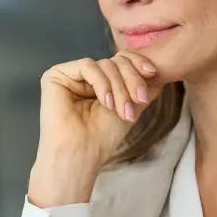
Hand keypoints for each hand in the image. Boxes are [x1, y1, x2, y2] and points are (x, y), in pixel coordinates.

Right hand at [28, 51, 160, 206]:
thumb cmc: (102, 137)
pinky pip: (88, 66)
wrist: (80, 155)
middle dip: (131, 80)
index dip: (138, 63)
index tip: (153, 74)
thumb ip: (143, 87)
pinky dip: (102, 84)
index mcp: (98, 81)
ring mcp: (69, 74)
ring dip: (119, 88)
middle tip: (139, 100)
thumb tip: (161, 71)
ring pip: (104, 64)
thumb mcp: (131, 106)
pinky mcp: (56, 75)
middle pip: (115, 61)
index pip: (120, 60)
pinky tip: (106, 103)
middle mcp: (82, 76)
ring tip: (122, 111)